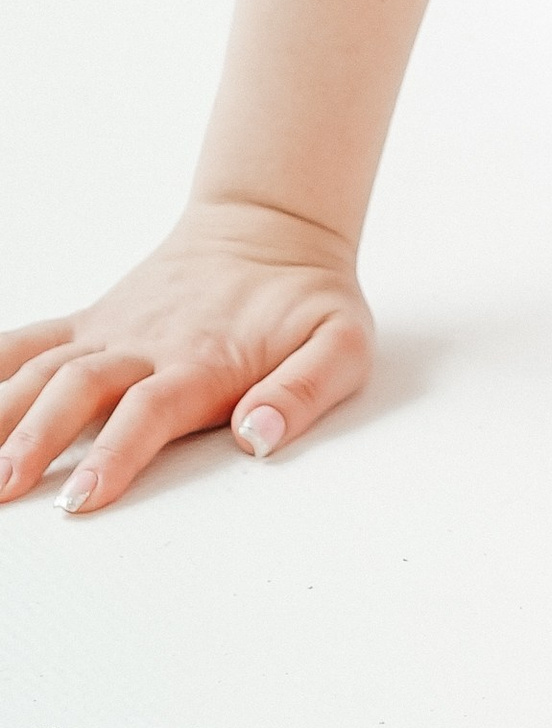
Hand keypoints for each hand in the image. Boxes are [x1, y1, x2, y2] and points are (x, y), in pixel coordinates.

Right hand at [0, 204, 372, 512]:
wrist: (272, 229)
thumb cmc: (308, 299)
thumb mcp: (342, 344)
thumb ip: (304, 391)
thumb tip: (258, 435)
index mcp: (203, 361)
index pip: (150, 411)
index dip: (115, 454)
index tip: (82, 499)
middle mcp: (145, 345)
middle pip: (78, 390)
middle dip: (36, 440)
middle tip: (4, 487)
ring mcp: (110, 332)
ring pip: (40, 369)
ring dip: (1, 412)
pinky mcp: (90, 323)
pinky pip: (27, 340)